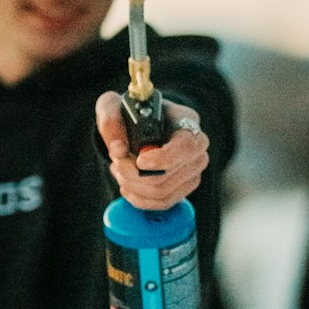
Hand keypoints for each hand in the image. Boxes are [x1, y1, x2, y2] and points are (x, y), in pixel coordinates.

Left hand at [95, 92, 209, 209]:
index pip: (186, 146)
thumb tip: (117, 148)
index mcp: (186, 120)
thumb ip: (110, 120)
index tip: (139, 160)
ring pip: (163, 191)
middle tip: (116, 161)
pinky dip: (139, 198)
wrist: (136, 125)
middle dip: (134, 172)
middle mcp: (197, 147)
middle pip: (169, 174)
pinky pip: (163, 202)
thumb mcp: (113, 106)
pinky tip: (127, 185)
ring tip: (119, 169)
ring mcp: (194, 170)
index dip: (163, 159)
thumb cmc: (129, 113)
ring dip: (133, 184)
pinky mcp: (184, 187)